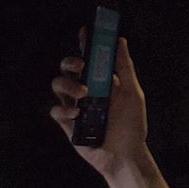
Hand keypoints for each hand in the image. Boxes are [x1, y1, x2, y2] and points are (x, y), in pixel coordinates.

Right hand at [47, 35, 149, 177]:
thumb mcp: (132, 93)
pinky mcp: (67, 124)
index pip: (88, 57)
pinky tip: (77, 114)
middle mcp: (85, 91)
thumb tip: (120, 40)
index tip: (85, 31)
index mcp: (100, 81)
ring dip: (68, 85)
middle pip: (67, 68)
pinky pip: (56, 111)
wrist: (125, 156)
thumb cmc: (132, 126)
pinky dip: (64, 110)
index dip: (84, 43)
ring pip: (58, 85)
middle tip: (81, 66)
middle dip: (70, 62)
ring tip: (84, 94)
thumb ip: (124, 67)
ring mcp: (74, 107)